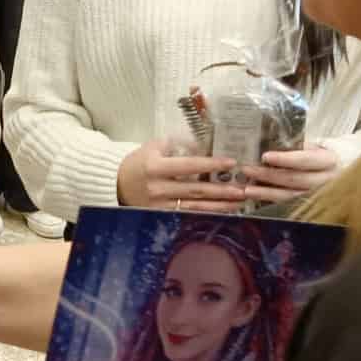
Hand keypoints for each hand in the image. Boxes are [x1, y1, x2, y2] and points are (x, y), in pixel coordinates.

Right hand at [115, 138, 243, 208]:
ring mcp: (160, 206)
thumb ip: (179, 144)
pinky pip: (188, 216)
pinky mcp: (161, 217)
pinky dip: (207, 214)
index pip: (189, 166)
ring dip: (219, 205)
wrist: (116, 184)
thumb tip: (205, 145)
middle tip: (243, 189)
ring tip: (239, 202)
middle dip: (222, 190)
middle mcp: (159, 188)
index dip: (211, 164)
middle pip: (196, 191)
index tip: (231, 163)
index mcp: (156, 167)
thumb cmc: (139, 162)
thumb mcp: (155, 147)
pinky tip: (222, 212)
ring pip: (195, 207)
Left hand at [240, 142, 340, 195]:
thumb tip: (270, 142)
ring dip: (266, 193)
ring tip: (246, 190)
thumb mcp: (318, 145)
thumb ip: (299, 146)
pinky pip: (288, 203)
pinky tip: (255, 197)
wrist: (346, 169)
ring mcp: (319, 195)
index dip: (285, 159)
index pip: (305, 160)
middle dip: (269, 176)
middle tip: (247, 170)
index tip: (265, 156)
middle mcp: (326, 180)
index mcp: (329, 160)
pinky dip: (271, 200)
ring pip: (290, 196)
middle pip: (295, 180)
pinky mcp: (310, 204)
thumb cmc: (326, 152)